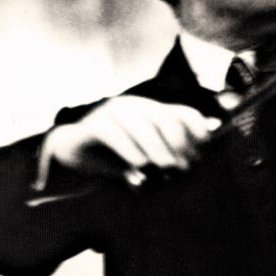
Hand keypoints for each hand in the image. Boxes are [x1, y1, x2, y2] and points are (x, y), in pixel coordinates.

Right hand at [37, 96, 220, 184]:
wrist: (73, 156)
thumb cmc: (114, 158)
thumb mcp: (147, 158)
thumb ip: (169, 155)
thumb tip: (197, 157)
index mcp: (152, 112)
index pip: (184, 114)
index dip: (197, 132)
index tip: (203, 154)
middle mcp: (135, 107)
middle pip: (164, 119)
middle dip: (177, 144)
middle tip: (183, 168)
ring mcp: (112, 113)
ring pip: (140, 126)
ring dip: (155, 149)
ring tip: (165, 167)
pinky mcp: (93, 126)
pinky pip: (114, 134)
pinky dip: (128, 151)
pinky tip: (138, 166)